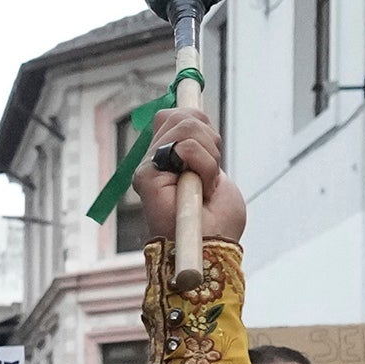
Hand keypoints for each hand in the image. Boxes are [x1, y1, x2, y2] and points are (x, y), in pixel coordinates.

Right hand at [126, 106, 250, 244]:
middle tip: (210, 177)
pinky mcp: (146, 176)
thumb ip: (199, 142)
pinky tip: (201, 190)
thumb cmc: (218, 221)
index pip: (175, 114)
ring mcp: (148, 168)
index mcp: (166, 158)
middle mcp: (153, 161)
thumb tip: (186, 113)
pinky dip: (205, 167)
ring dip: (210, 157)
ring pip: (186, 126)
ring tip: (206, 187)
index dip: (199, 123)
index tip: (211, 153)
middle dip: (210, 140)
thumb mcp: (214, 169)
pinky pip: (186, 148)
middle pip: (181, 115)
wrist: (212, 250)